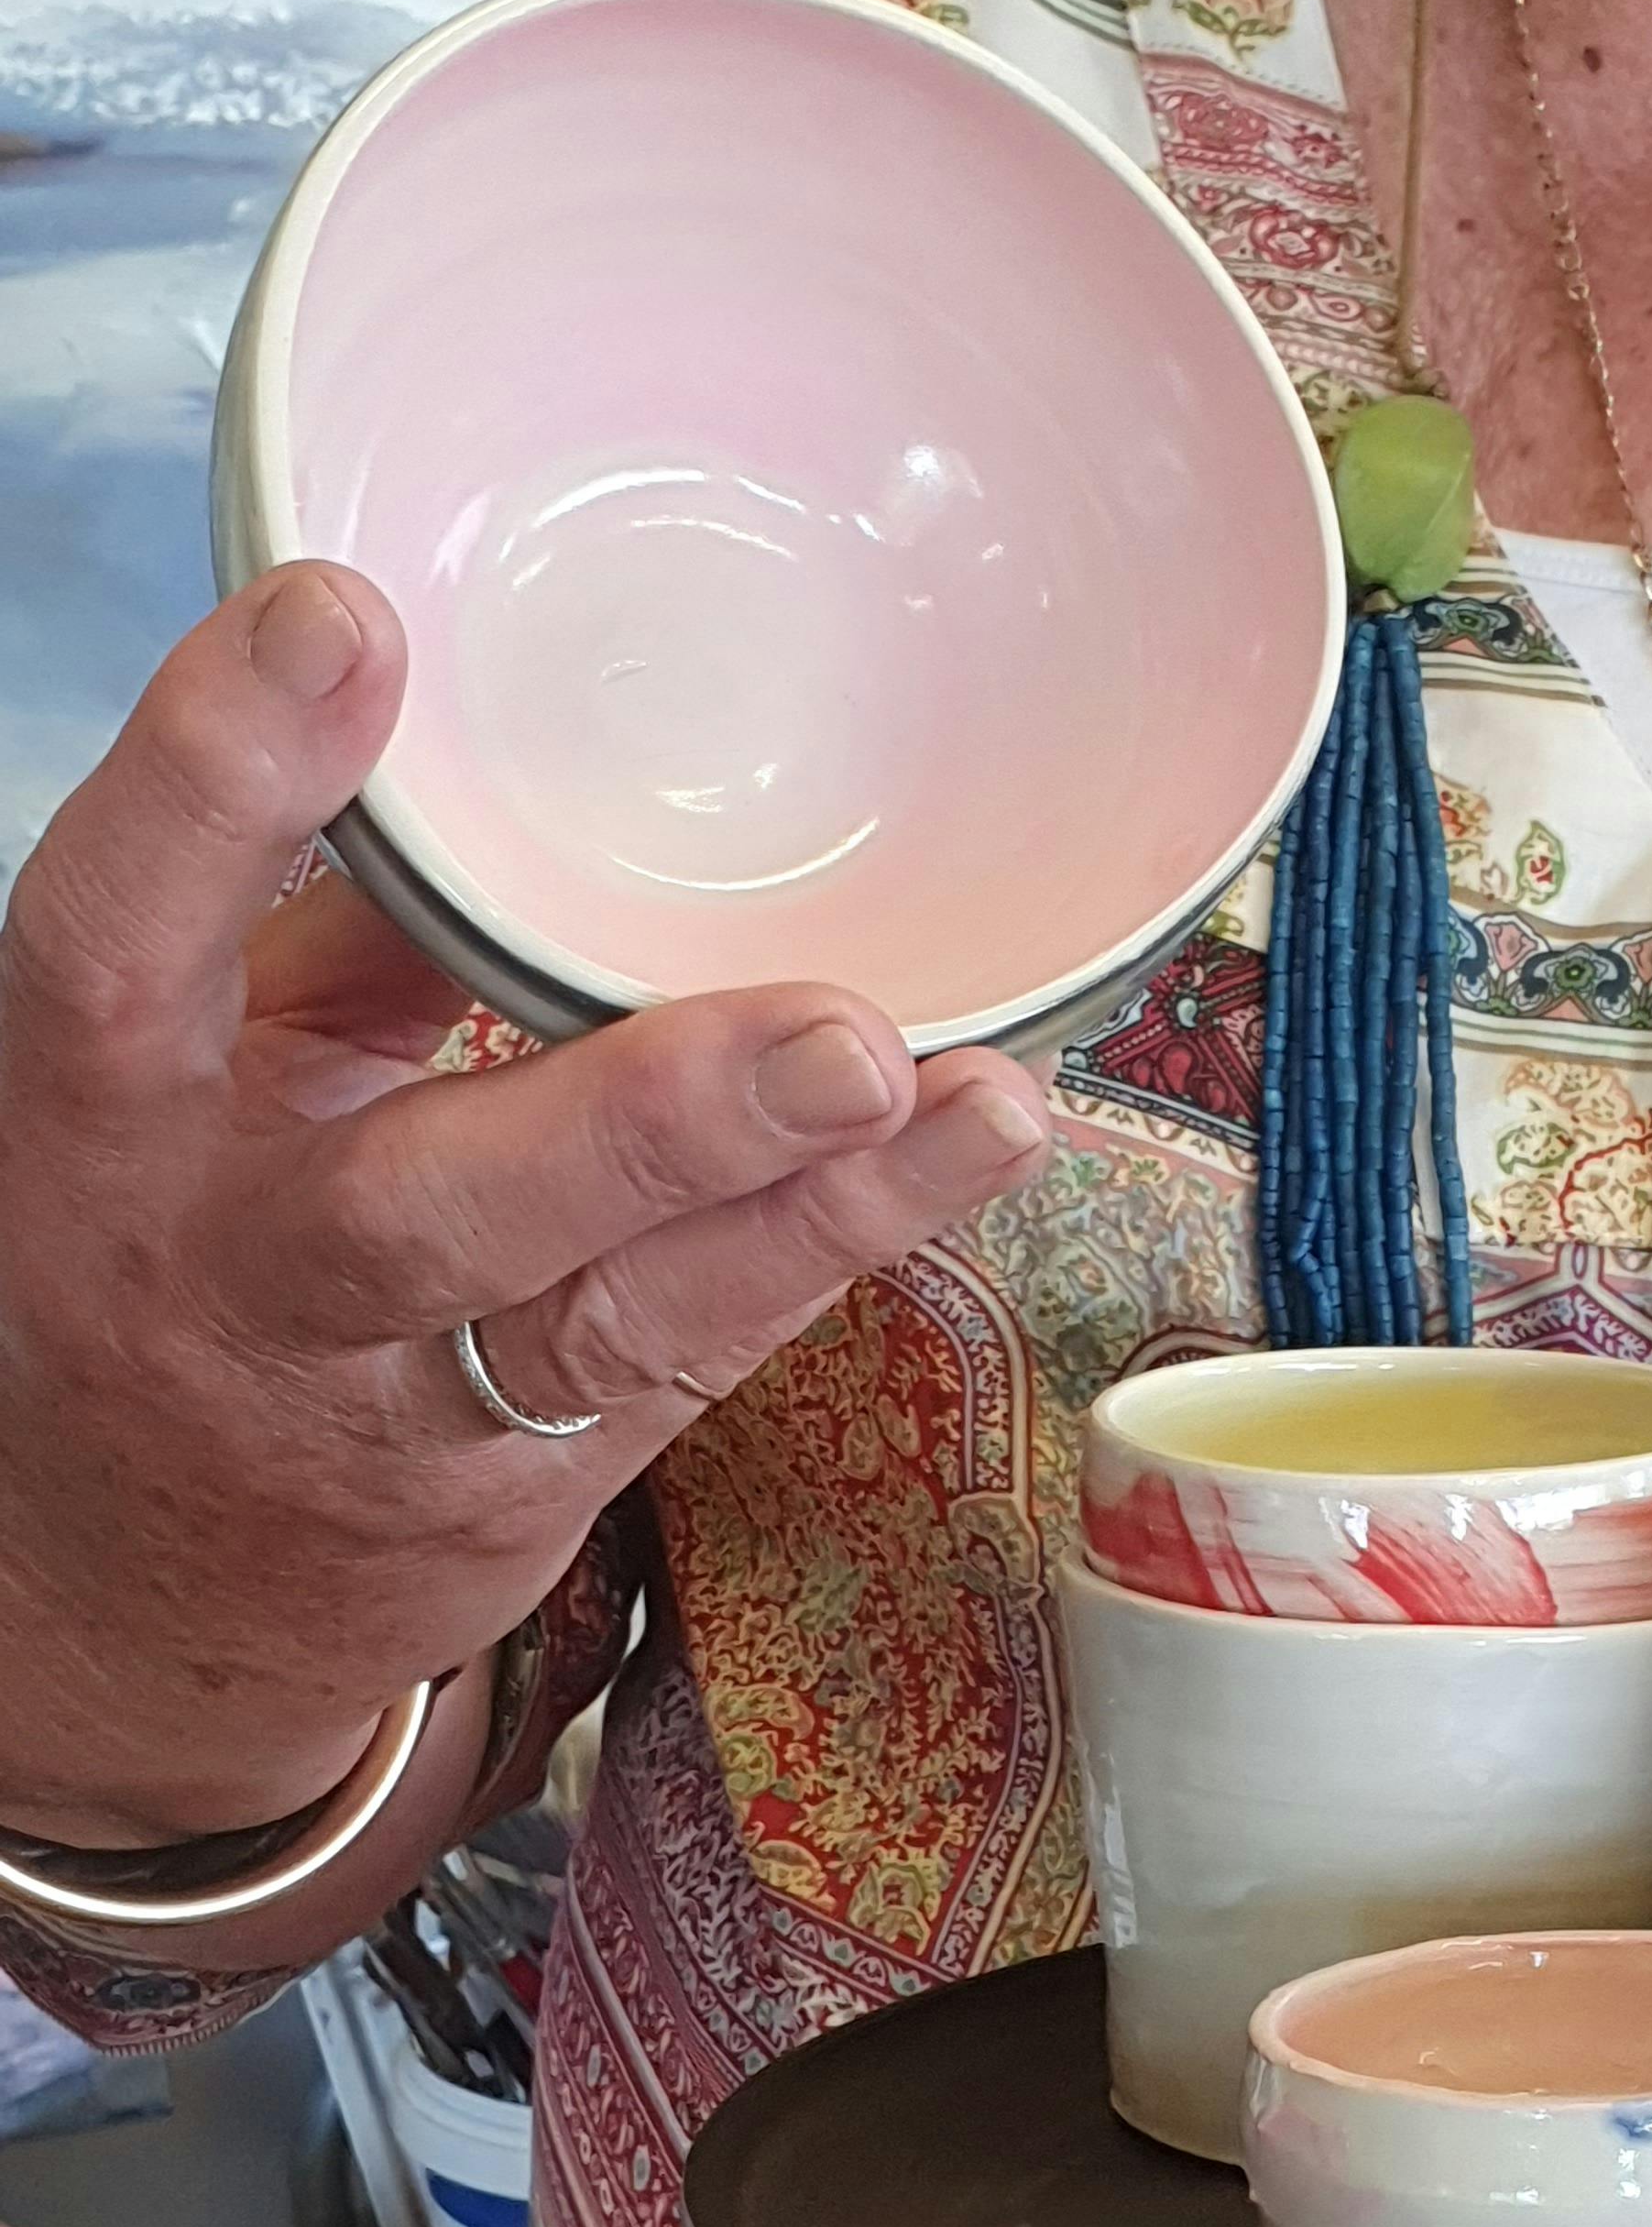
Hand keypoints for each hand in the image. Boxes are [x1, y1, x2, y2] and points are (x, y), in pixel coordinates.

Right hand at [0, 563, 1051, 1842]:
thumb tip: (517, 767)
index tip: (346, 623)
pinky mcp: (528, 1493)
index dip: (216, 784)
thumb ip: (341, 939)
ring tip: (974, 1103)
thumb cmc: (176, 1258)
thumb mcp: (198, 1083)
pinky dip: (839, 1247)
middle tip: (833, 1032)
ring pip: (615, 1318)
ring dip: (814, 1207)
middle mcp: (242, 1282)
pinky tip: (968, 1150)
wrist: (123, 1603)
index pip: (118, 943)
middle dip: (640, 1121)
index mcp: (103, 1130)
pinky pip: (700, 1359)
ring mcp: (394, 1412)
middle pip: (422, 1210)